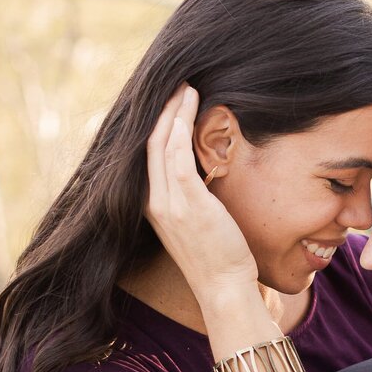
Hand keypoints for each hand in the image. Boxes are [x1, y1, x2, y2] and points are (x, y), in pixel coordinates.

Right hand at [144, 84, 258, 305]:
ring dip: (172, 111)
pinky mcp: (186, 204)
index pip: (148, 154)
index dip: (157, 124)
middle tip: (178, 84)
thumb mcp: (197, 221)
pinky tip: (188, 109)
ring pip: (161, 143)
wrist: (223, 287)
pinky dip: (179, 129)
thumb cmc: (218, 256)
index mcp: (153, 205)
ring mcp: (167, 203)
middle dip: (163, 110)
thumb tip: (204, 170)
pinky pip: (176, 157)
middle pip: (150, 143)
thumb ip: (192, 195)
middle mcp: (153, 202)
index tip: (171, 101)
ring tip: (186, 88)